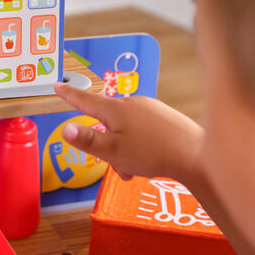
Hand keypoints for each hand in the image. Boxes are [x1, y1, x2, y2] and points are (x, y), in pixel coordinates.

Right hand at [53, 83, 203, 185]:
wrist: (195, 155)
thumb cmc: (152, 153)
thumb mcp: (112, 151)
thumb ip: (87, 140)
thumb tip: (65, 128)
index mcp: (115, 109)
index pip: (85, 99)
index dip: (70, 95)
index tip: (59, 86)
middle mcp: (131, 103)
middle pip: (106, 121)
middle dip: (106, 143)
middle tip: (117, 166)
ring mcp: (149, 108)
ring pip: (124, 128)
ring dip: (123, 148)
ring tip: (135, 167)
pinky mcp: (163, 116)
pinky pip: (141, 129)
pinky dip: (139, 144)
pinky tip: (150, 159)